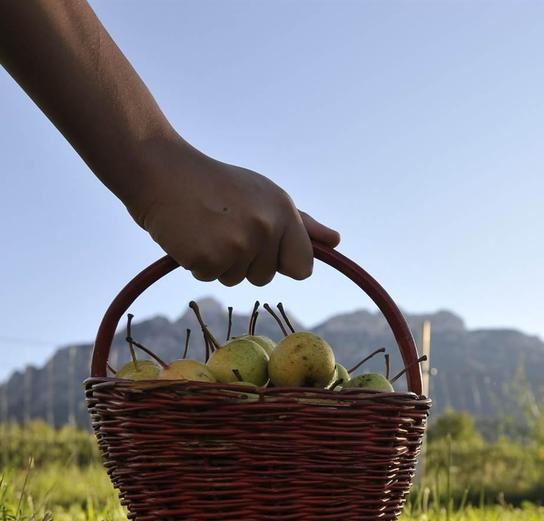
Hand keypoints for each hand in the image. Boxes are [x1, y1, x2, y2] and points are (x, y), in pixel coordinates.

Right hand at [128, 139, 339, 285]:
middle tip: (224, 225)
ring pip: (237, 279)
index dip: (281, 261)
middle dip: (246, 260)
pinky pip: (210, 277)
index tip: (261, 242)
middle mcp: (266, 228)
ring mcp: (237, 245)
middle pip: (266, 277)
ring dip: (221, 261)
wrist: (160, 171)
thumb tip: (336, 241)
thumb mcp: (265, 196)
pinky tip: (190, 234)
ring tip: (207, 227)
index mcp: (284, 212)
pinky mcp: (207, 258)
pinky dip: (197, 262)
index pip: (303, 267)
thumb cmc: (217, 185)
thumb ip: (302, 225)